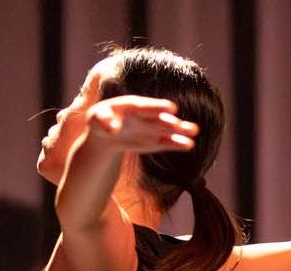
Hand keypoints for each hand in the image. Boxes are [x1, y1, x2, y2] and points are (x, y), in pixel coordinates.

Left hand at [83, 96, 198, 155]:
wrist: (105, 134)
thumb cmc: (100, 122)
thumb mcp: (96, 120)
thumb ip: (104, 122)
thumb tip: (112, 129)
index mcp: (130, 105)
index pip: (145, 106)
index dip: (157, 107)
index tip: (171, 108)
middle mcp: (144, 114)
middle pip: (158, 116)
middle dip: (168, 119)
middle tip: (179, 121)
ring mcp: (151, 126)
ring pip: (166, 128)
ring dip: (179, 129)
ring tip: (193, 131)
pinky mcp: (154, 139)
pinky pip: (166, 141)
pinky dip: (176, 143)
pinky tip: (188, 144)